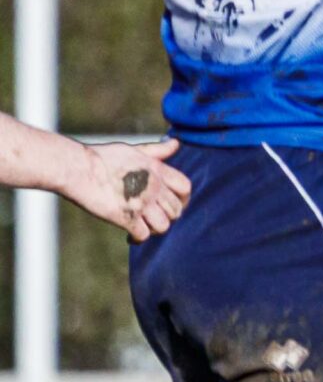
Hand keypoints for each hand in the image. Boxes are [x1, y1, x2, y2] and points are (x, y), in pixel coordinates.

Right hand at [67, 139, 190, 240]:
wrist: (78, 168)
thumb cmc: (102, 157)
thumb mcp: (134, 149)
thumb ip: (156, 150)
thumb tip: (176, 143)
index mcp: (157, 170)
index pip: (185, 188)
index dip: (183, 198)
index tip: (175, 203)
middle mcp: (154, 188)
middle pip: (176, 210)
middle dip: (168, 215)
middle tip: (155, 217)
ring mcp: (141, 204)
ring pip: (164, 225)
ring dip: (156, 228)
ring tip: (145, 226)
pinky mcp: (126, 217)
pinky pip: (143, 235)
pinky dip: (138, 238)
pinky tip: (130, 236)